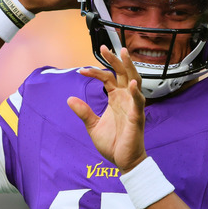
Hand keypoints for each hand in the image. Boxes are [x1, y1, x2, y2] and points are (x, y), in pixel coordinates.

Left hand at [67, 46, 147, 173]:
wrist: (123, 161)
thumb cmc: (112, 143)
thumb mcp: (92, 126)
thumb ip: (83, 112)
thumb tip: (69, 99)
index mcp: (116, 98)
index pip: (108, 78)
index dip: (95, 72)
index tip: (81, 71)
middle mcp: (125, 98)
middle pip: (122, 73)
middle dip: (115, 59)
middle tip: (105, 47)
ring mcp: (133, 106)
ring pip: (134, 81)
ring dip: (129, 67)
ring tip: (124, 53)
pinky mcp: (137, 117)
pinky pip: (138, 102)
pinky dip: (135, 92)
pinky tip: (130, 83)